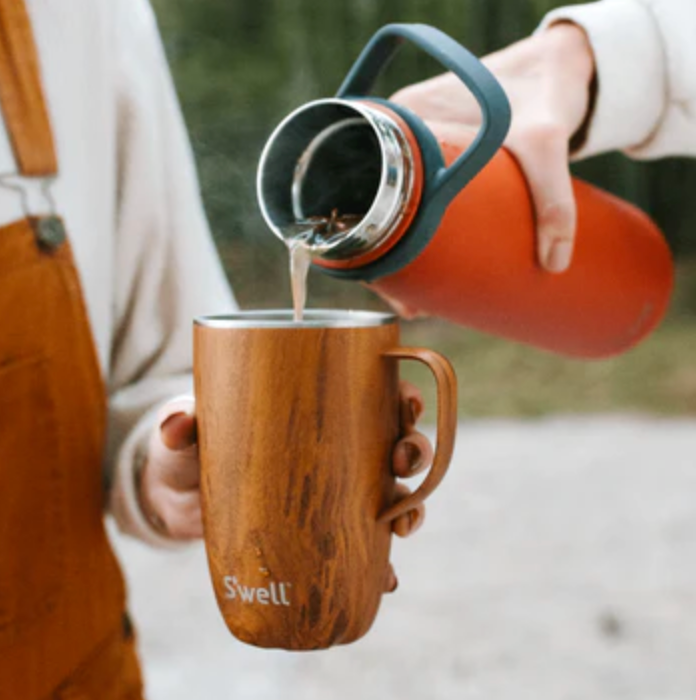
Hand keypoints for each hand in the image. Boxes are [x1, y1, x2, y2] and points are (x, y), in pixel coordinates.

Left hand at [138, 385, 433, 579]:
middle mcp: (335, 449)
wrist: (177, 498)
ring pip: (391, 493)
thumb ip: (181, 425)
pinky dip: (380, 565)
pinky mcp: (320, 532)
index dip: (401, 396)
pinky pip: (362, 547)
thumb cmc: (190, 450)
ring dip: (410, 507)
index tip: (407, 404)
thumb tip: (177, 427)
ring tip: (402, 526)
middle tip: (402, 461)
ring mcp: (332, 492)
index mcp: (315, 412)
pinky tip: (387, 580)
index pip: (373, 395)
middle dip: (414, 450)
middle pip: (393, 442)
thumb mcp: (185, 433)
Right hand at [390, 23, 595, 272]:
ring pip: (391, 208)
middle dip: (390, 260)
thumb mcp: (546, 145)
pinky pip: (411, 199)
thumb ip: (554, 202)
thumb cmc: (542, 95)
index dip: (373, 242)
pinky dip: (415, 231)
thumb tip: (554, 264)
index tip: (392, 284)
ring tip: (423, 297)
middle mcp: (399, 132)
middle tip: (414, 303)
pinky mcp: (436, 158)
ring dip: (401, 251)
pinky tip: (429, 263)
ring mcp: (414, 146)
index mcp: (404, 121)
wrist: (555, 65)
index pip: (368, 188)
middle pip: (376, 206)